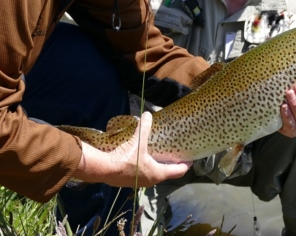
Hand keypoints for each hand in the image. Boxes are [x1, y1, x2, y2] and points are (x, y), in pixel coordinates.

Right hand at [75, 112, 190, 186]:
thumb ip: (144, 127)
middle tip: (175, 154)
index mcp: (158, 173)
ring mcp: (139, 183)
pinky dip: (146, 168)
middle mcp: (151, 180)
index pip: (178, 171)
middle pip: (167, 174)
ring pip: (154, 175)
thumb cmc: (126, 158)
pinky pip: (143, 174)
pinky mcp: (129, 181)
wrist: (104, 169)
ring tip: (160, 155)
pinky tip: (143, 160)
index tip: (191, 160)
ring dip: (158, 167)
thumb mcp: (138, 141)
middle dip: (172, 165)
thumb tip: (148, 114)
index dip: (186, 165)